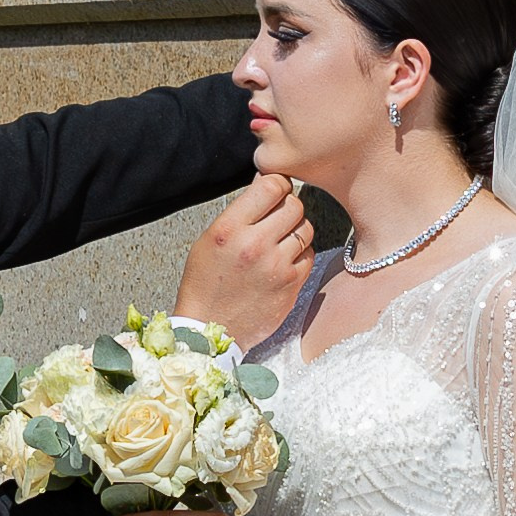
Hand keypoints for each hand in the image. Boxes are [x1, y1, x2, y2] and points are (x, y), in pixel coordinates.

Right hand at [174, 174, 313, 345]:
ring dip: (296, 231)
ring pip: (306, 228)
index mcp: (229, 228)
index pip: (271, 186)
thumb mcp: (209, 240)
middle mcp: (254, 244)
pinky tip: (283, 262)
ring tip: (279, 242)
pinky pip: (309, 255)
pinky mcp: (291, 284)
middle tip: (277, 219)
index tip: (274, 193)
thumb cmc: (206, 284)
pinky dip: (300, 255)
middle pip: (294, 205)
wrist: (210, 329)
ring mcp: (275, 265)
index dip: (277, 185)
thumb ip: (239, 214)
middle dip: (288, 208)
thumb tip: (266, 185)